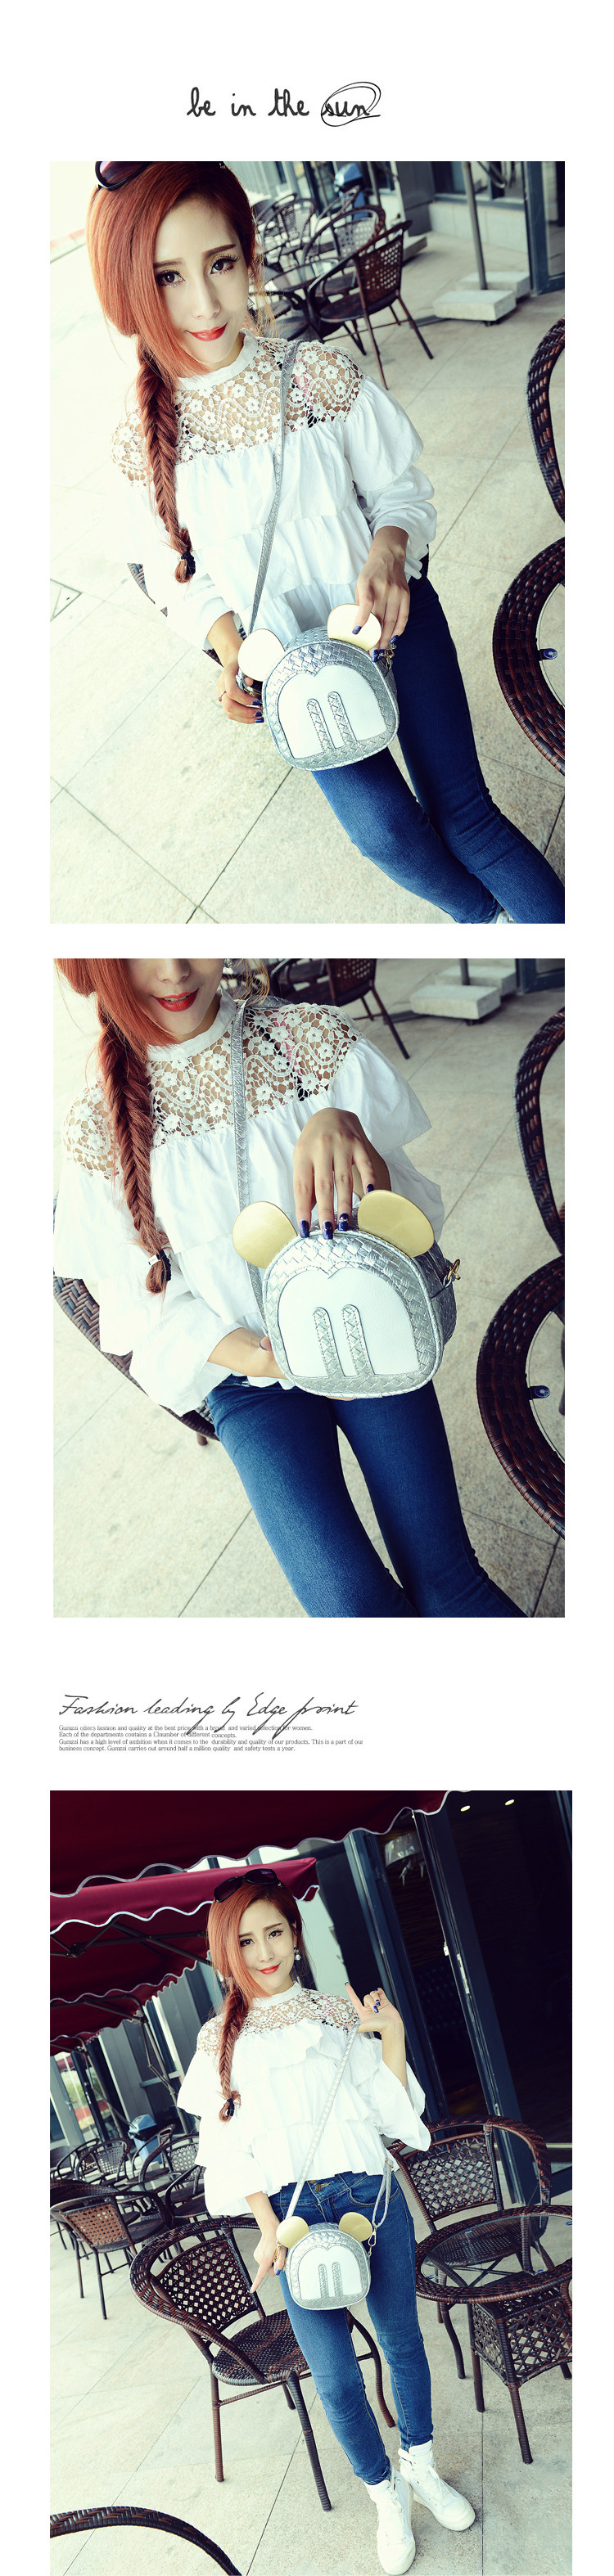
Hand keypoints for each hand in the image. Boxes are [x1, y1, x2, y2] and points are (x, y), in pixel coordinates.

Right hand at [217, 651, 262, 725]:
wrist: (235, 660)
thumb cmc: (245, 662)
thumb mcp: (249, 663)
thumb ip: (250, 671)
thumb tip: (249, 681)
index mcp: (227, 674)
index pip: (232, 691)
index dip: (244, 699)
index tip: (257, 701)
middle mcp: (221, 685)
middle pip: (228, 704)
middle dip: (245, 711)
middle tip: (259, 712)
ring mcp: (221, 694)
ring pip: (229, 712)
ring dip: (245, 718)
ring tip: (259, 718)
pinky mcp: (224, 701)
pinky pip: (231, 714)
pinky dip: (243, 718)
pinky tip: (254, 718)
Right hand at [252, 2226, 282, 2291]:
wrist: (270, 2228)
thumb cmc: (279, 2239)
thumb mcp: (283, 2251)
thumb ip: (280, 2263)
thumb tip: (276, 2272)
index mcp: (265, 2259)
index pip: (261, 2274)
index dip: (256, 2283)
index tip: (251, 2290)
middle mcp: (259, 2258)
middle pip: (268, 2270)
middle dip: (274, 2267)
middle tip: (278, 2256)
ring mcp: (257, 2256)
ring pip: (266, 2266)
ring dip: (271, 2261)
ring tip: (274, 2251)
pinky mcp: (256, 2254)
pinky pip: (264, 2261)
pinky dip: (268, 2258)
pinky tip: (270, 2250)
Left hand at [293, 1111, 389, 1233]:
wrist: (330, 1113)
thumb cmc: (313, 1142)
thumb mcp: (303, 1158)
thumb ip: (306, 1183)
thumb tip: (309, 1213)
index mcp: (303, 1154)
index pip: (301, 1187)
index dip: (302, 1209)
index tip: (304, 1230)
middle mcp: (321, 1148)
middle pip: (323, 1185)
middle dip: (325, 1210)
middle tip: (328, 1232)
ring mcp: (341, 1145)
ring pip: (343, 1178)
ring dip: (344, 1202)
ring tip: (344, 1222)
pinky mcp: (358, 1143)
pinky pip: (365, 1164)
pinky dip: (368, 1179)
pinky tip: (369, 1195)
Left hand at [346, 1980, 403, 2036]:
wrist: (391, 2026)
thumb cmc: (379, 2027)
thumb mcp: (365, 2027)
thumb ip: (355, 2027)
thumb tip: (346, 2028)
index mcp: (363, 2012)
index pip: (355, 2000)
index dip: (351, 1992)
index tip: (347, 1985)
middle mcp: (369, 2007)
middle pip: (366, 1997)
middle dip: (370, 2001)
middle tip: (375, 2009)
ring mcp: (377, 2003)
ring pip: (372, 1994)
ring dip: (375, 1998)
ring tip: (379, 2005)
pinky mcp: (384, 2001)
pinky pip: (379, 1991)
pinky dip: (379, 1992)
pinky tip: (380, 1998)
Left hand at [354, 527, 410, 652]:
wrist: (389, 556)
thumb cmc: (372, 573)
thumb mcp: (360, 584)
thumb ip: (360, 604)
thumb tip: (358, 626)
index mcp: (368, 583)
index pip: (366, 604)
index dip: (361, 619)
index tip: (357, 633)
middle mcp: (384, 588)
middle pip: (380, 618)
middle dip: (375, 638)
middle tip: (372, 652)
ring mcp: (396, 591)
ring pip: (392, 620)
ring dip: (386, 638)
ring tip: (381, 650)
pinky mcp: (405, 594)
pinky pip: (403, 616)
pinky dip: (398, 629)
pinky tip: (393, 638)